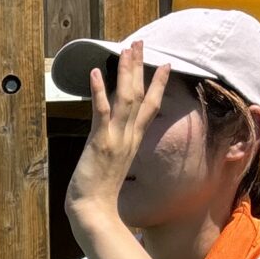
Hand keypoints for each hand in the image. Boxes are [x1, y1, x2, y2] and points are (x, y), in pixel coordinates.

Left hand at [67, 42, 171, 230]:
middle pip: (140, 96)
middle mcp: (128, 138)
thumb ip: (116, 154)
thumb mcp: (112, 170)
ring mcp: (116, 139)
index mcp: (132, 143)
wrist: (95, 214)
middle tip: (140, 43)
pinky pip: (102, 112)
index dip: (157, 85)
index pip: (150, 108)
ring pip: (126, 99)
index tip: (164, 66)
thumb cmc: (100, 198)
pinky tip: (95, 72)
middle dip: (140, 68)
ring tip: (127, 49)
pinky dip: (99, 91)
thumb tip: (113, 149)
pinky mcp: (100, 143)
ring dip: (126, 72)